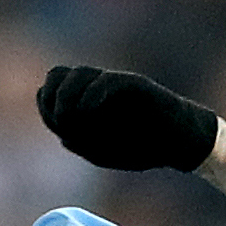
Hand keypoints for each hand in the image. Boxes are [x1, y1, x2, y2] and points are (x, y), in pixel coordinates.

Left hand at [34, 65, 220, 171]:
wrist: (180, 144)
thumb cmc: (145, 148)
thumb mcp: (104, 152)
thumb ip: (81, 143)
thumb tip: (62, 136)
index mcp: (87, 100)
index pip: (51, 90)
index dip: (46, 107)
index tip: (59, 128)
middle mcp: (98, 86)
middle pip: (58, 74)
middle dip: (53, 99)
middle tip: (63, 122)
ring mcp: (116, 83)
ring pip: (79, 73)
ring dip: (68, 96)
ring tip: (74, 118)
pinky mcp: (135, 84)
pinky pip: (106, 80)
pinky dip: (91, 96)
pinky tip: (89, 112)